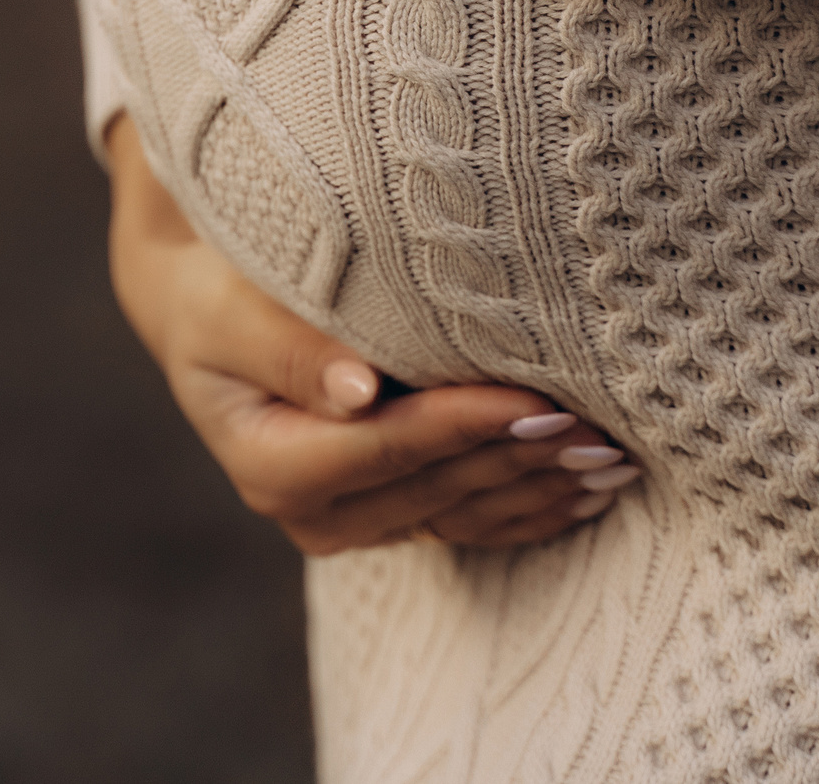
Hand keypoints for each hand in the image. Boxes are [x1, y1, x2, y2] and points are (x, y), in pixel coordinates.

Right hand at [105, 117, 636, 553]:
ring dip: (540, 489)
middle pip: (438, 488)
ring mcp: (353, 524)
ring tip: (613, 460)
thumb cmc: (219, 295)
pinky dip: (531, 508)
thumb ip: (290, 348)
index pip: (389, 446)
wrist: (206, 315)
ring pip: (465, 514)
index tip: (537, 397)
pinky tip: (588, 491)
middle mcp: (313, 513)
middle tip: (602, 432)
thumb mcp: (232, 310)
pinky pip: (469, 524)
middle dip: (522, 459)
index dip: (466, 424)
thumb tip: (356, 392)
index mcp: (271, 466)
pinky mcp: (387, 517)